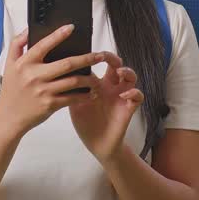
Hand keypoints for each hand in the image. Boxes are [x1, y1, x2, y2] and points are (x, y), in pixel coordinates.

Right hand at [0, 24, 103, 133]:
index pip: (43, 45)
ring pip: (73, 81)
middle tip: (99, 55)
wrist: (9, 116)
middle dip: (86, 58)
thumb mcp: (9, 64)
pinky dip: (84, 95)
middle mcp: (34, 76)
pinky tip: (91, 93)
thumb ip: (17, 44)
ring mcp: (43, 91)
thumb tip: (29, 29)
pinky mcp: (50, 104)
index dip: (58, 35)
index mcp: (25, 63)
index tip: (71, 28)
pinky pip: (72, 98)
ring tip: (96, 77)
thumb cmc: (12, 90)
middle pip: (66, 64)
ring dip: (88, 79)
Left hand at [68, 51, 143, 165]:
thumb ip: (71, 91)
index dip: (94, 57)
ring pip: (131, 77)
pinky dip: (134, 93)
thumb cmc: (85, 124)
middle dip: (113, 58)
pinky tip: (123, 95)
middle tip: (106, 58)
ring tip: (119, 72)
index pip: (99, 66)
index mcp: (97, 85)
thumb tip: (60, 75)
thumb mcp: (74, 105)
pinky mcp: (128, 108)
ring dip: (127, 71)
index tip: (86, 55)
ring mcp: (120, 97)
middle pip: (116, 65)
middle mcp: (110, 88)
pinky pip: (138, 96)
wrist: (96, 145)